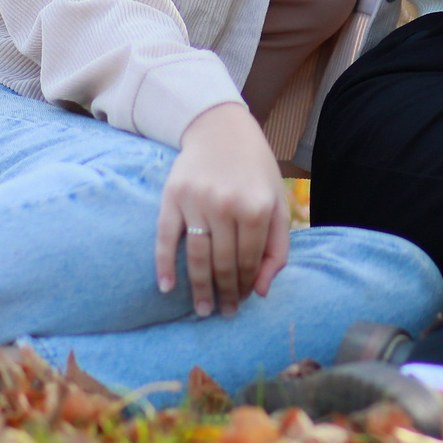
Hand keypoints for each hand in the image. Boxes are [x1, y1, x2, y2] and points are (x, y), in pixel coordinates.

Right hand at [156, 102, 291, 313]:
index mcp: (258, 208)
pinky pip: (165, 238)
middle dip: (226, 293)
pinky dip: (164, 266)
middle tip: (223, 313)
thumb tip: (261, 291)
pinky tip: (167, 288)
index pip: (250, 261)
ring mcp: (197, 202)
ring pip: (197, 257)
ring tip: (203, 309)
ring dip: (199, 289)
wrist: (220, 129)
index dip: (247, 285)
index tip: (243, 300)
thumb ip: (278, 247)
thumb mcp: (277, 202)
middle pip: (224, 263)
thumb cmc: (254, 170)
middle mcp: (227, 206)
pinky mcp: (172, 197)